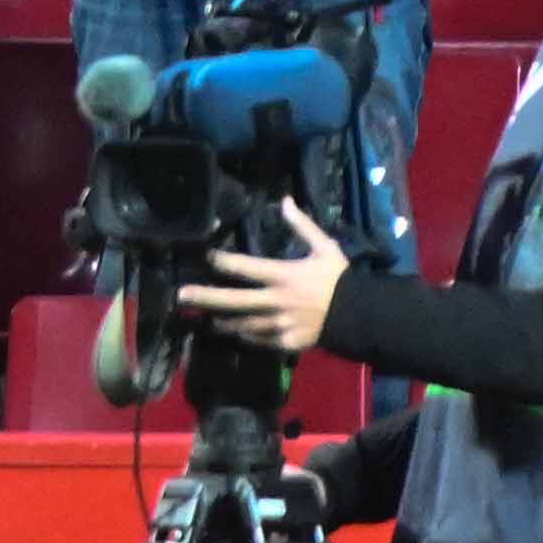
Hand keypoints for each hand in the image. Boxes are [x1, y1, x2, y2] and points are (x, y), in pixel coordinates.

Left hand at [172, 195, 351, 358]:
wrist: (361, 316)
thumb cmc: (340, 279)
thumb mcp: (325, 247)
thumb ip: (302, 225)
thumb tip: (284, 200)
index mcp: (285, 276)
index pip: (247, 268)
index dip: (224, 262)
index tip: (206, 257)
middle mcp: (278, 301)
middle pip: (235, 300)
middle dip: (206, 297)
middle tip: (181, 295)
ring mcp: (281, 324)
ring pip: (244, 324)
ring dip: (223, 320)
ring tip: (205, 317)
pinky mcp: (288, 342)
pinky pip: (261, 340)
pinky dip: (247, 336)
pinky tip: (235, 332)